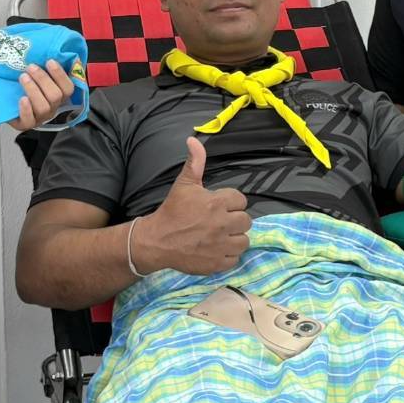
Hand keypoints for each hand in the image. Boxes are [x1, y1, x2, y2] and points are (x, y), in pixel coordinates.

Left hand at [8, 59, 74, 131]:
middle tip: (30, 67)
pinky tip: (22, 98)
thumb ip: (45, 67)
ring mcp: (40, 118)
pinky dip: (26, 109)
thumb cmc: (26, 85)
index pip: (68, 88)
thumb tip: (48, 48)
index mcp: (59, 95)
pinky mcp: (26, 124)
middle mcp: (53, 107)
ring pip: (43, 107)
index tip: (49, 61)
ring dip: (33, 90)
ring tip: (23, 77)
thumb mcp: (37, 76)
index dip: (60, 75)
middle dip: (43, 79)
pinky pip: (29, 120)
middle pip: (55, 96)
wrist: (7, 102)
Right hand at [131, 137, 250, 275]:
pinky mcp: (217, 263)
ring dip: (235, 238)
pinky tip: (217, 249)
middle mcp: (222, 224)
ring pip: (244, 241)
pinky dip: (228, 256)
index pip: (241, 200)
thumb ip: (194, 162)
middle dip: (235, 220)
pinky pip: (235, 259)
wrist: (157, 241)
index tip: (219, 206)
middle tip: (220, 221)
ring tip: (221, 236)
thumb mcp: (184, 184)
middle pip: (246, 221)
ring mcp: (221, 246)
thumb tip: (193, 139)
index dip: (231, 202)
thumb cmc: (172, 211)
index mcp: (217, 203)